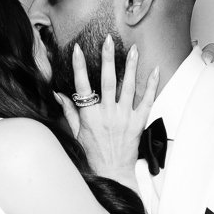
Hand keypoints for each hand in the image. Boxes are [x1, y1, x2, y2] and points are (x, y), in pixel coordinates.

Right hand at [54, 36, 158, 182]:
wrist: (112, 174)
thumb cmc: (93, 155)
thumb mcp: (76, 134)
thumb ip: (69, 112)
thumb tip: (58, 95)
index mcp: (90, 116)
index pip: (83, 86)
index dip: (79, 66)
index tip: (77, 50)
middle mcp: (108, 114)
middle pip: (108, 80)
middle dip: (108, 58)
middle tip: (109, 40)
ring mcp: (124, 118)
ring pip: (129, 86)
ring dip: (131, 66)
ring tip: (134, 49)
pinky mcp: (138, 123)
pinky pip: (147, 101)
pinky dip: (151, 85)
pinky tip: (155, 70)